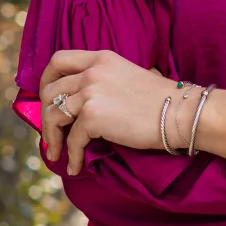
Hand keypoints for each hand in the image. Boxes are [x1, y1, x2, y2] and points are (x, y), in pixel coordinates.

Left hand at [38, 49, 180, 174]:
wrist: (180, 112)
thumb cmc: (161, 100)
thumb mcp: (128, 75)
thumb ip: (104, 80)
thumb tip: (82, 103)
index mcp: (100, 58)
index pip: (58, 60)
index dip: (46, 80)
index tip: (46, 98)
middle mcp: (92, 71)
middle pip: (50, 90)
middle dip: (45, 114)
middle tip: (51, 132)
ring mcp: (91, 92)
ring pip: (54, 115)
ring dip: (52, 137)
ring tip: (57, 152)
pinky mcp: (93, 116)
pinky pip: (73, 139)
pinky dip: (72, 156)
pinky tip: (75, 166)